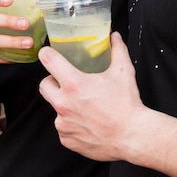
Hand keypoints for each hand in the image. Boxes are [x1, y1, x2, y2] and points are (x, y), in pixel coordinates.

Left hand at [38, 32, 143, 160]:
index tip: (47, 54)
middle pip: (44, 85)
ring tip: (84, 105)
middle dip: (52, 81)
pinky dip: (72, 123)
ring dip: (65, 104)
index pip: (49, 61)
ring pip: (56, 107)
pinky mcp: (67, 138)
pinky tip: (87, 121)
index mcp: (74, 84)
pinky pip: (63, 127)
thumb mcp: (124, 71)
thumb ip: (117, 50)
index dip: (47, 54)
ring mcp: (63, 123)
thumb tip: (115, 38)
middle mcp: (64, 103)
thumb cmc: (127, 105)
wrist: (132, 136)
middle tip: (66, 81)